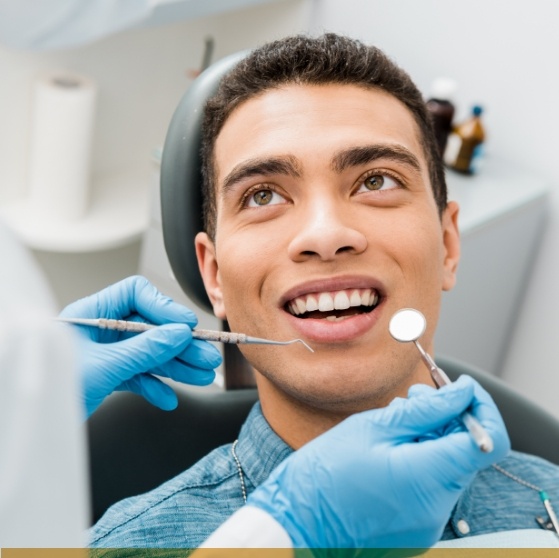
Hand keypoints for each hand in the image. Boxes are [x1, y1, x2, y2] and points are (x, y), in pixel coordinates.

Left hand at [59, 276, 221, 417]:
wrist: (30, 424)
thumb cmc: (50, 389)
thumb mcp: (103, 366)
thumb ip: (144, 350)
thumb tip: (178, 334)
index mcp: (91, 314)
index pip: (136, 295)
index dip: (164, 307)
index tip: (186, 326)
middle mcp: (99, 330)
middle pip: (149, 327)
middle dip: (179, 344)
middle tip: (205, 356)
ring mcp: (105, 353)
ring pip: (148, 353)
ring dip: (175, 366)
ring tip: (200, 376)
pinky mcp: (107, 375)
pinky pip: (138, 375)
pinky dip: (154, 386)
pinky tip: (167, 398)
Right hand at [247, 376, 509, 549]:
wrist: (296, 523)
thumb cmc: (324, 474)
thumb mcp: (372, 428)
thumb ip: (425, 410)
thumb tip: (462, 392)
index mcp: (427, 479)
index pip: (488, 441)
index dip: (480, 407)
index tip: (459, 387)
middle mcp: (437, 508)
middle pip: (466, 451)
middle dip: (448, 417)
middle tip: (415, 396)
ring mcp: (428, 522)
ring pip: (448, 466)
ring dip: (432, 437)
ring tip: (395, 421)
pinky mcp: (416, 527)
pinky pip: (432, 485)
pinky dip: (421, 460)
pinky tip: (390, 448)